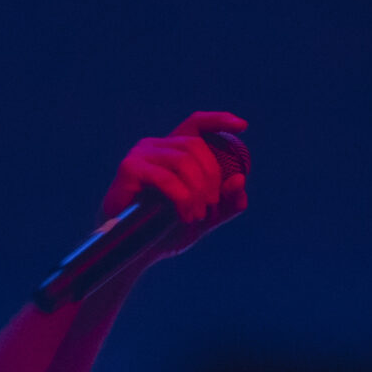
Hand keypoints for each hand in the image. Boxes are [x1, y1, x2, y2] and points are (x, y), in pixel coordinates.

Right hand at [96, 110, 248, 261]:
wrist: (134, 251)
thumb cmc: (165, 230)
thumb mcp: (204, 216)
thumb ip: (226, 202)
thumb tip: (240, 180)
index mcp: (172, 150)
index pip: (197, 123)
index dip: (219, 120)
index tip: (243, 126)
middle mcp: (155, 146)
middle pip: (195, 145)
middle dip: (212, 177)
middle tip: (212, 206)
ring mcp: (140, 155)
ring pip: (183, 160)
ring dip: (198, 191)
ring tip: (197, 216)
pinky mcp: (129, 169)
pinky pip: (165, 178)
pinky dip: (182, 198)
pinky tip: (185, 216)